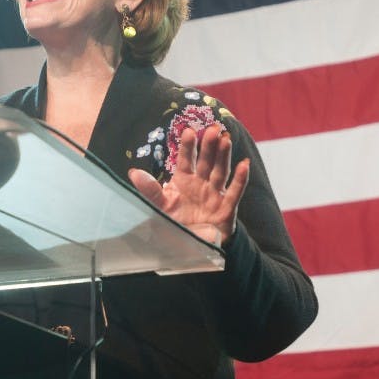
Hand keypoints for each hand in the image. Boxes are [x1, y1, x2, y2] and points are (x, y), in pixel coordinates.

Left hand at [129, 124, 249, 244]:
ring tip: (226, 140)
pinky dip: (240, 179)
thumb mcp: (159, 207)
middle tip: (212, 129)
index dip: (188, 147)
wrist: (188, 248)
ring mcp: (214, 195)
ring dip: (224, 156)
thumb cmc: (174, 223)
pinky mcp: (226, 209)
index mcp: (183, 180)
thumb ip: (149, 190)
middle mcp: (200, 184)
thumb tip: (134, 173)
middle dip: (209, 146)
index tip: (188, 131)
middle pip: (206, 162)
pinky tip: (244, 164)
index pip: (186, 160)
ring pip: (220, 172)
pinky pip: (235, 193)